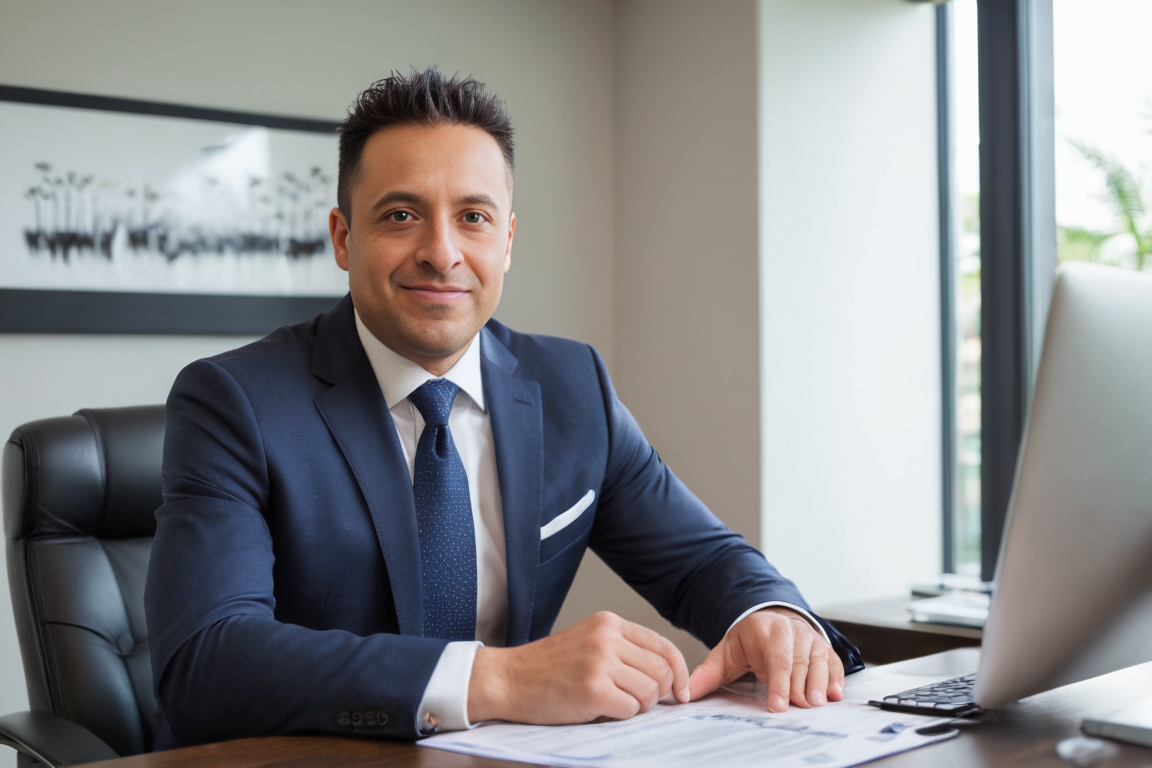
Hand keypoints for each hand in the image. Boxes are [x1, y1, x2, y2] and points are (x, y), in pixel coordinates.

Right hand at [467, 611, 689, 723]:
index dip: (679, 673)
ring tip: (611, 703)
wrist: (507, 679)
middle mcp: (607, 638)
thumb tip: (668, 677)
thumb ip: (624, 651)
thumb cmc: (547, 668)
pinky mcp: (593, 689)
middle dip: (657, 694)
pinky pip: (630, 709)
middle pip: (662, 671)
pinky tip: (599, 709)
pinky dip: (620, 715)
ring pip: (650, 692)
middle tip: (636, 701)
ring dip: (636, 706)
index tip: (680, 692)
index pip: (664, 647)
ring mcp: (600, 663)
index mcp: (609, 623)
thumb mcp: (588, 643)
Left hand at [687, 607, 844, 711]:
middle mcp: (791, 630)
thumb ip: (707, 674)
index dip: (778, 682)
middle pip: (798, 662)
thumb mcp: (726, 653)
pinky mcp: (824, 648)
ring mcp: (810, 638)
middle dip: (799, 686)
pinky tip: (835, 694)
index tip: (777, 706)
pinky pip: (833, 662)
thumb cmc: (748, 641)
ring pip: (819, 662)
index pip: (775, 657)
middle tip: (801, 707)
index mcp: (766, 629)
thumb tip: (685, 694)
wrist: (770, 620)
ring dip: (820, 683)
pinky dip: (836, 678)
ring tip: (817, 703)